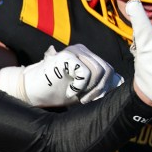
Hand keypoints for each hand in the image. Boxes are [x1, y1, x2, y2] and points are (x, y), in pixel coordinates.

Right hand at [0, 45, 122, 107]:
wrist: (30, 90)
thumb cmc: (56, 91)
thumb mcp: (83, 90)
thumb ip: (100, 85)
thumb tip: (121, 83)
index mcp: (88, 56)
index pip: (110, 70)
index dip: (106, 89)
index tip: (92, 100)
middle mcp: (82, 50)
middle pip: (107, 70)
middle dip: (99, 90)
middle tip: (84, 100)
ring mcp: (74, 51)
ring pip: (99, 71)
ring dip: (90, 89)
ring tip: (77, 96)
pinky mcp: (66, 55)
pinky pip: (85, 72)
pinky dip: (80, 87)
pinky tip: (69, 92)